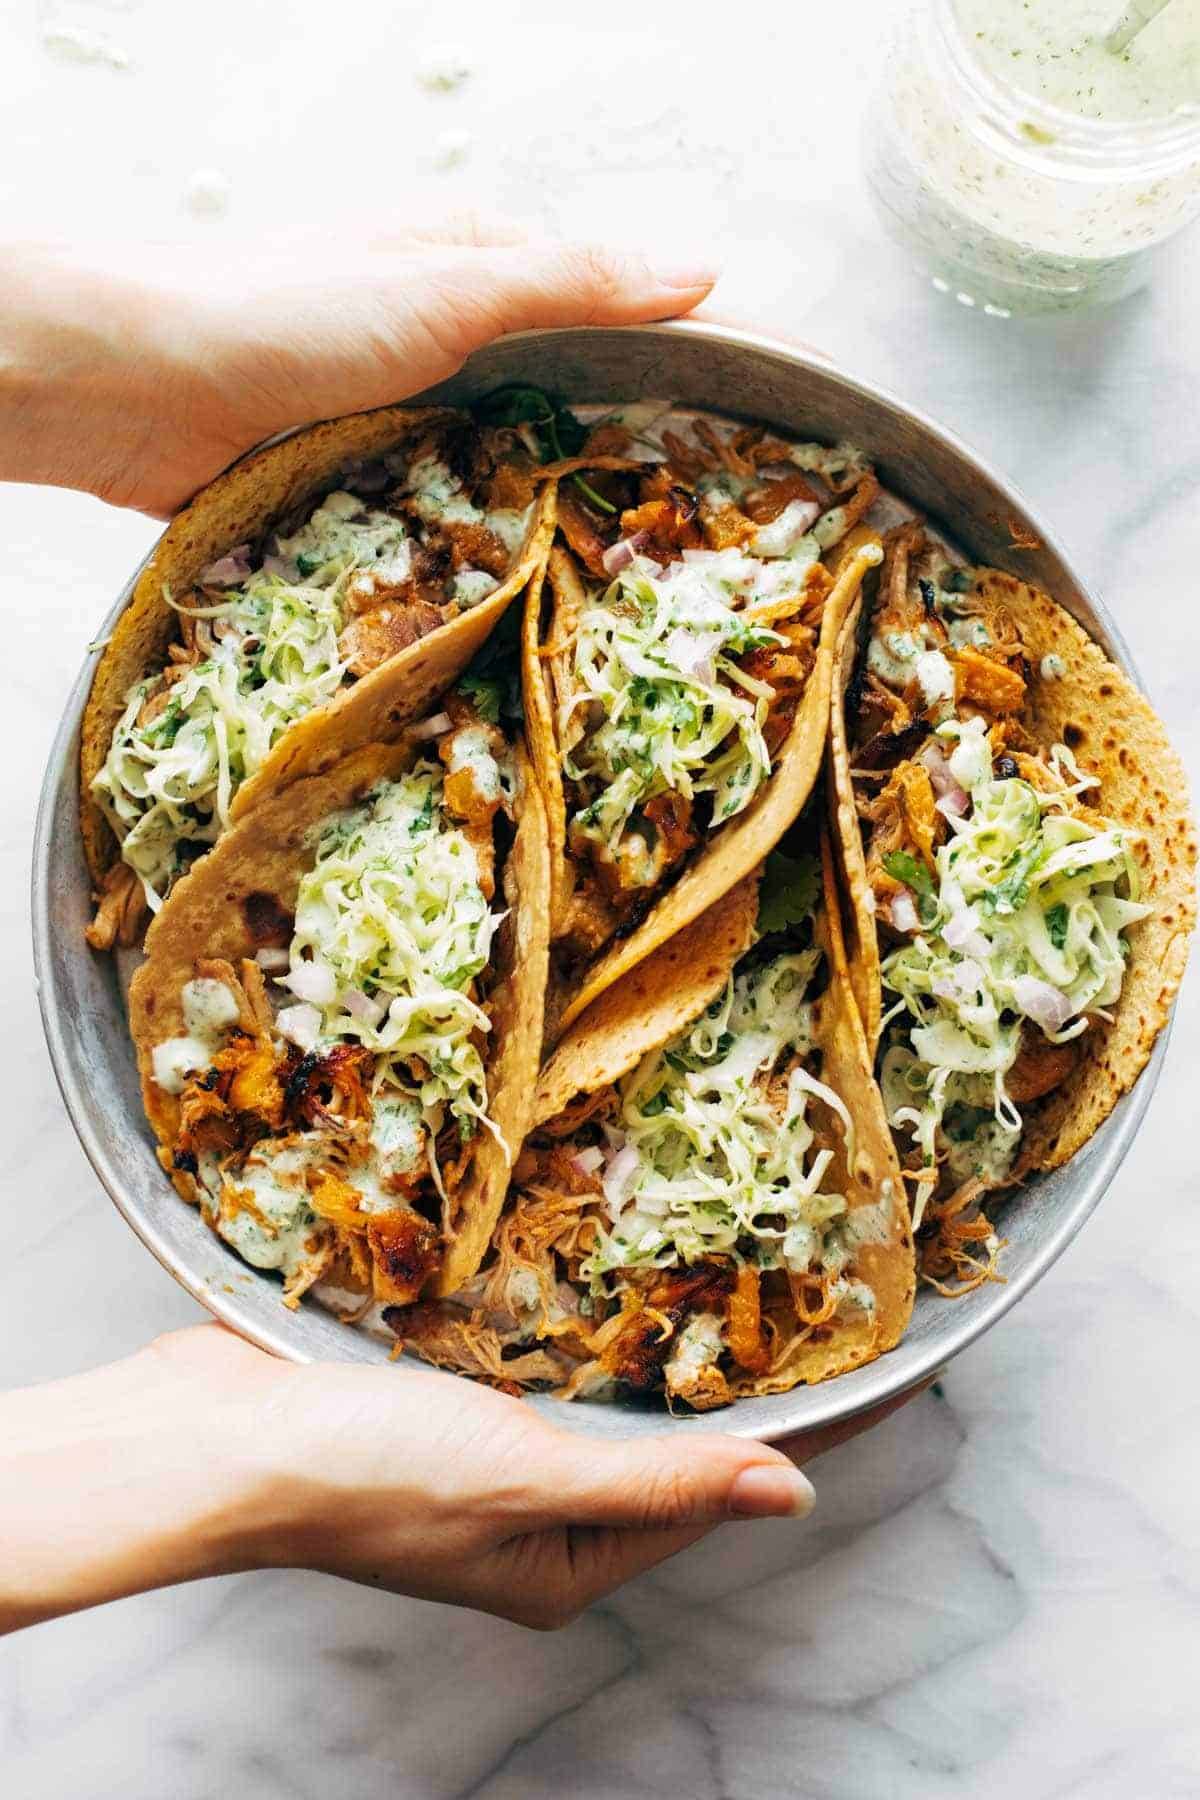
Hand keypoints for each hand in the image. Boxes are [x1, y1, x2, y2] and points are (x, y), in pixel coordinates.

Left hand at [0, 225, 716, 518]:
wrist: (137, 387)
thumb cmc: (285, 313)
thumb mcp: (449, 286)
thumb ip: (573, 285)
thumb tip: (704, 274)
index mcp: (483, 266)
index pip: (622, 308)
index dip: (702, 356)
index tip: (783, 418)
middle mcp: (455, 337)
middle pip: (577, 396)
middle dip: (642, 451)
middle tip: (726, 525)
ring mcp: (413, 410)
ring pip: (518, 464)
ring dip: (566, 510)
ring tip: (650, 577)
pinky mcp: (370, 476)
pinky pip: (452, 514)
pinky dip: (490, 545)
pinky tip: (532, 589)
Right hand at [0, 1323, 809, 1634]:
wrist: (225, 1435)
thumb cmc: (368, 1470)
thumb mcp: (530, 1478)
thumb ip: (660, 1481)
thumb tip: (791, 1494)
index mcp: (568, 1563)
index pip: (709, 1494)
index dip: (785, 1434)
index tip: (858, 1374)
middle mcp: (536, 1521)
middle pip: (661, 1454)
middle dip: (725, 1392)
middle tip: (800, 1314)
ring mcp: (488, 1466)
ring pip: (601, 1409)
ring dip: (652, 1360)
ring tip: (726, 1294)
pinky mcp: (447, 1412)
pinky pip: (540, 1375)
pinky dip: (578, 1339)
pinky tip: (599, 1290)